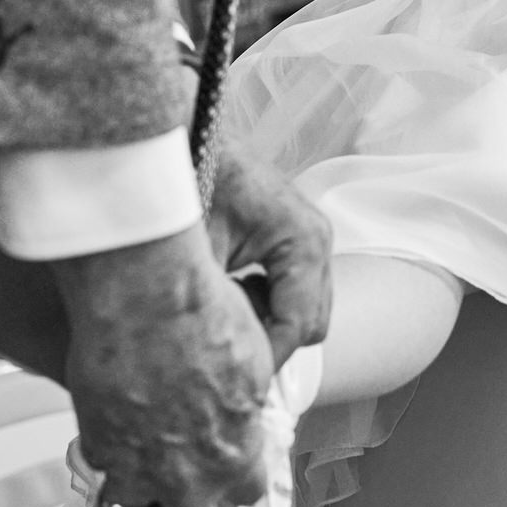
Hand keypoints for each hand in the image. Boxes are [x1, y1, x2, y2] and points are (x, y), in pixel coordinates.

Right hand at [50, 225, 271, 506]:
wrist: (144, 290)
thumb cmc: (200, 312)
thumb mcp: (254, 358)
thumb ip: (245, 402)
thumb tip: (243, 406)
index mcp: (235, 452)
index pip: (246, 490)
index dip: (237, 472)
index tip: (229, 457)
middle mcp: (188, 473)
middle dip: (191, 489)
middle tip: (184, 457)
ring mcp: (138, 465)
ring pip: (140, 497)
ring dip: (144, 477)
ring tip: (146, 443)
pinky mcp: (98, 444)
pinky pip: (103, 463)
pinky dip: (109, 446)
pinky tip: (117, 417)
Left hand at [204, 144, 332, 368]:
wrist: (187, 132)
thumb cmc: (192, 178)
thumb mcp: (198, 251)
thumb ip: (214, 309)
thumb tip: (211, 365)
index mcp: (304, 240)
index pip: (297, 327)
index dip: (263, 356)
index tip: (227, 374)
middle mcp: (319, 237)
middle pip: (312, 324)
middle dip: (269, 339)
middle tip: (223, 336)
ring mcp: (314, 236)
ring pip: (307, 310)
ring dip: (269, 319)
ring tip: (226, 307)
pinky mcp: (300, 237)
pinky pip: (297, 289)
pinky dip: (268, 300)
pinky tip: (234, 288)